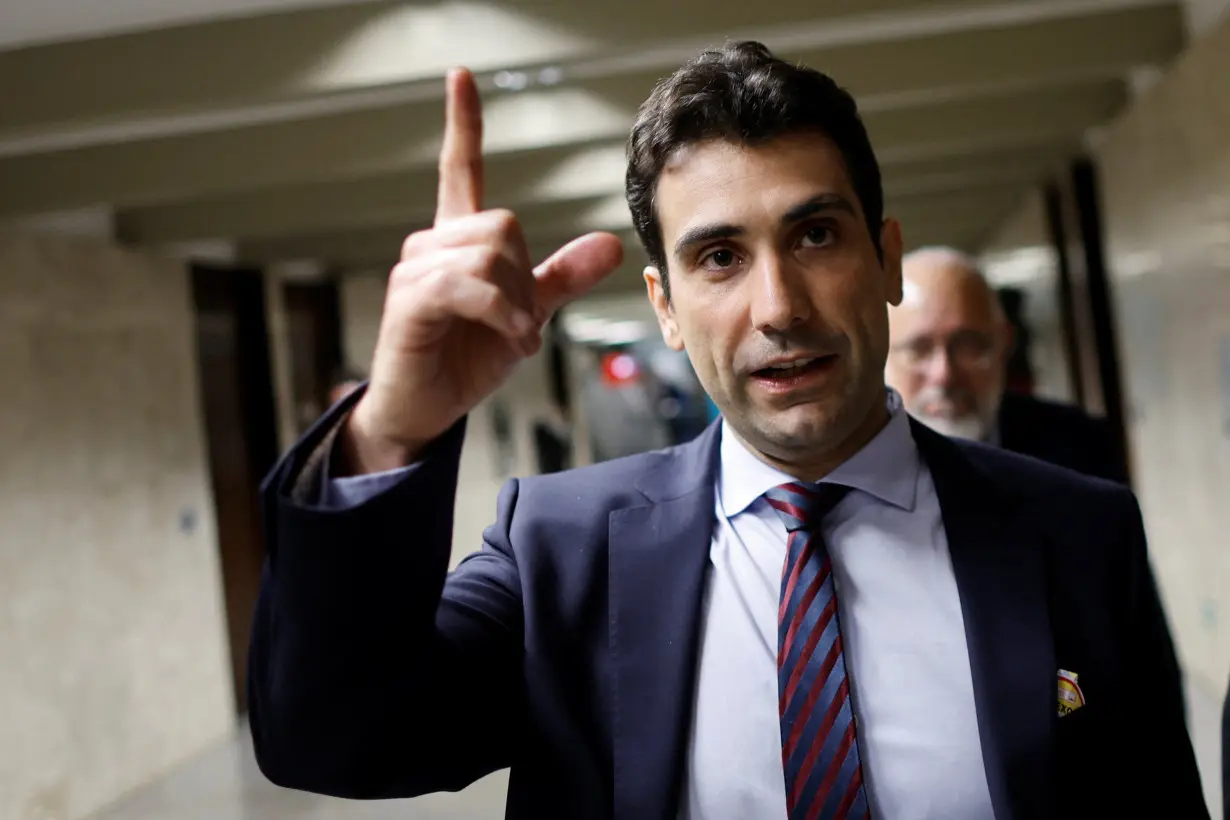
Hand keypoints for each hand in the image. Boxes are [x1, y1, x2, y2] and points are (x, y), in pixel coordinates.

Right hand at [343, 68, 623, 473]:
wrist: (426, 408)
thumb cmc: (465, 358)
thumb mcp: (526, 314)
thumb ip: (562, 278)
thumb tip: (611, 245)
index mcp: (459, 242)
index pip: (460, 169)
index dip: (464, 123)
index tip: (461, 76)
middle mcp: (433, 245)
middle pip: (504, 224)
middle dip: (528, 279)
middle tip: (523, 324)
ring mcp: (416, 269)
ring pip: (491, 254)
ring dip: (518, 305)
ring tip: (512, 337)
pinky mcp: (410, 299)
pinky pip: (470, 286)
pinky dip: (503, 315)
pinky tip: (508, 338)